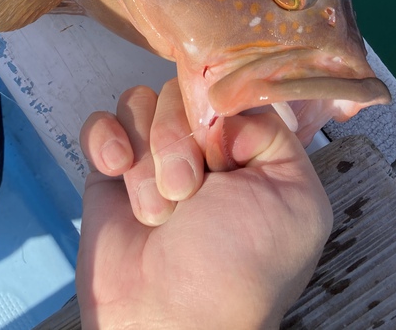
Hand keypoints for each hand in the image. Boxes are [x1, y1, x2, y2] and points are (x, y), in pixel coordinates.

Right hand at [76, 79, 331, 329]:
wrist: (166, 320)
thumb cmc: (237, 269)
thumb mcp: (294, 200)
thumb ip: (274, 132)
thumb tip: (224, 104)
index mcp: (250, 152)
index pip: (228, 89)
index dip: (218, 110)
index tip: (220, 153)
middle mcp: (203, 149)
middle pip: (180, 92)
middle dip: (178, 141)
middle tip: (187, 192)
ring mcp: (153, 156)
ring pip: (140, 103)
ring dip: (146, 156)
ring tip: (155, 210)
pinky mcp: (110, 169)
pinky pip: (101, 122)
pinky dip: (106, 140)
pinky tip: (115, 171)